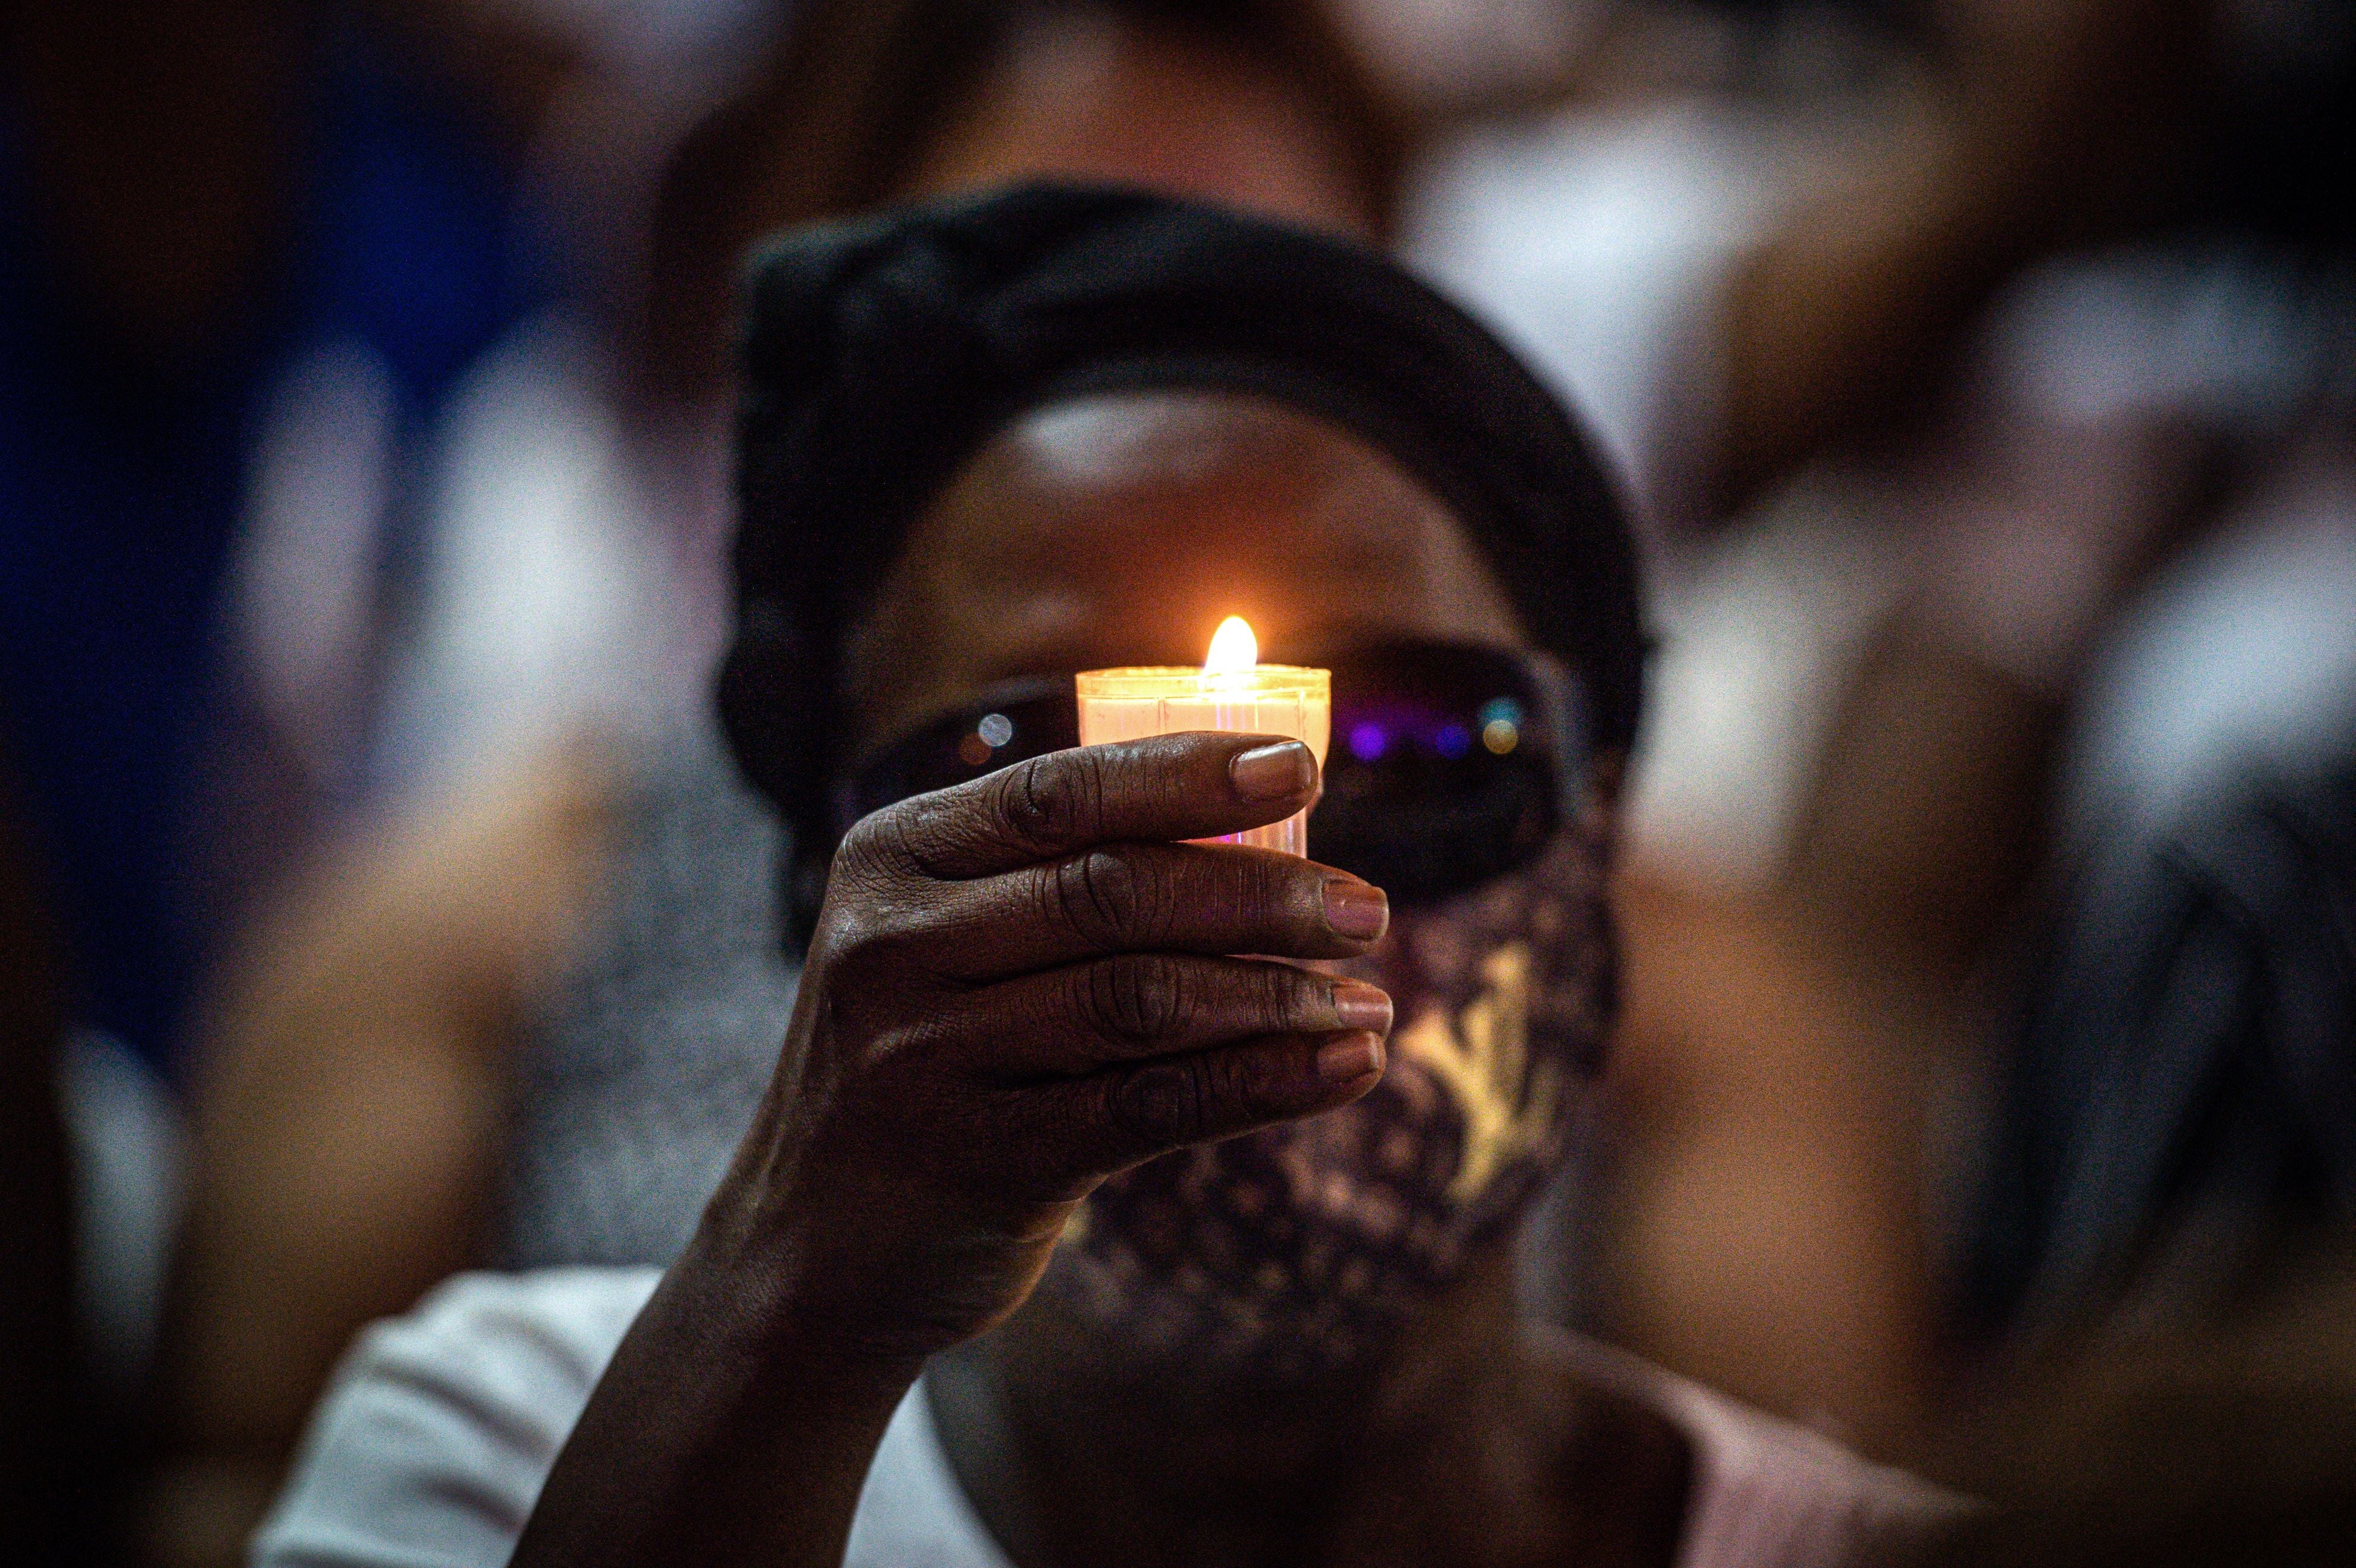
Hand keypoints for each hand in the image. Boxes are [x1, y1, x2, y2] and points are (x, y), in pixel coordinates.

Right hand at [704, 731, 1394, 1364]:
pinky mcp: (976, 1158)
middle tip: (1367, 909)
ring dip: (1278, 995)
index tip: (1305, 765)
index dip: (1188, 773)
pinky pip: (1150, 1106)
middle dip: (1263, 893)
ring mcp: (924, 1052)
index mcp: (893, 856)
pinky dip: (1265, 1082)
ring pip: (1141, 997)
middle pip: (1114, 890)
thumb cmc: (928, 1061)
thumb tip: (1261, 822)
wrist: (814, 1247)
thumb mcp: (947, 945)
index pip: (1060, 791)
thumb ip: (1058, 882)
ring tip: (1371, 1000)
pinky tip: (1344, 1066)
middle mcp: (894, 943)